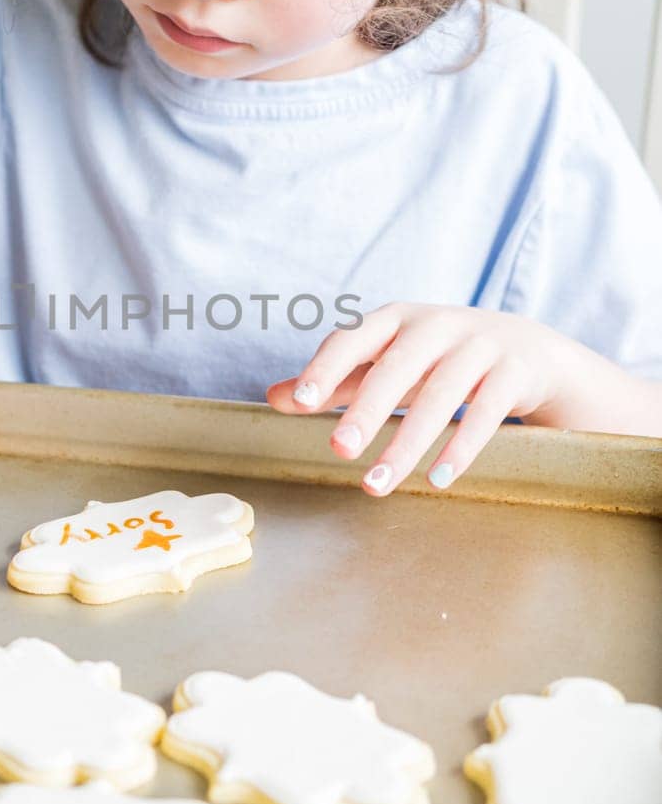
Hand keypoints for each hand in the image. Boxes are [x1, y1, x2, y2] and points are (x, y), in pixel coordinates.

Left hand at [266, 302, 582, 496]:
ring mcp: (479, 345)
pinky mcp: (513, 372)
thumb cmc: (440, 359)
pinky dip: (461, 447)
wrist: (529, 351)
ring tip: (377, 484)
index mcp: (395, 319)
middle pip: (397, 367)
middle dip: (367, 409)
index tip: (304, 403)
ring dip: (408, 443)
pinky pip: (486, 412)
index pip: (354, 339)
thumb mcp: (388, 363)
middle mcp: (436, 325)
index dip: (327, 368)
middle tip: (339, 450)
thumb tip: (275, 398)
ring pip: (441, 395)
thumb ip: (336, 381)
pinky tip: (437, 479)